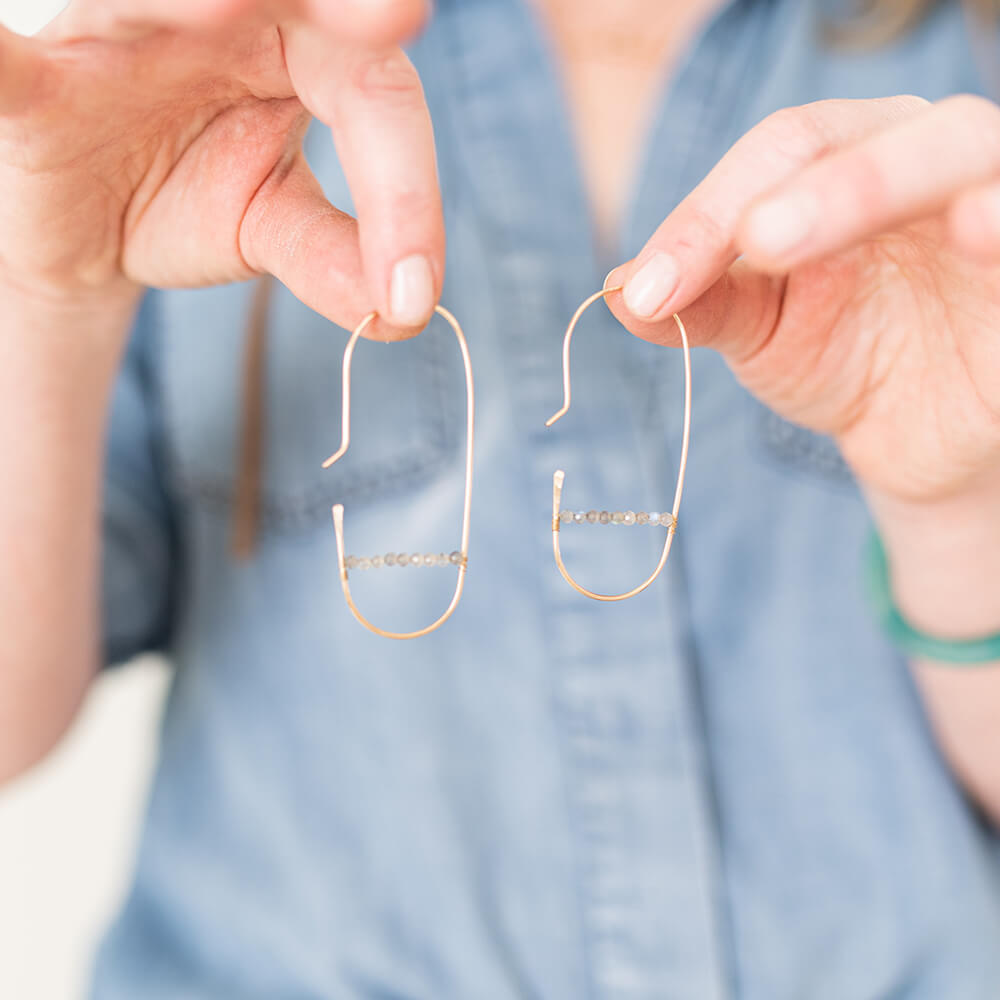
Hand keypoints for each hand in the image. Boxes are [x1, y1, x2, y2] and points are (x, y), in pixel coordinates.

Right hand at [0, 0, 440, 335]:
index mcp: (296, 51)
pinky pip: (13, 66)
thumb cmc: (192, 204)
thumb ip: (337, 256)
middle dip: (337, 6)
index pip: (373, 92)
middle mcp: (217, 18)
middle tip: (391, 18)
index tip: (413, 292)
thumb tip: (404, 309)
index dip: (405, 190)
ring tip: (224, 4)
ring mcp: (119, 37)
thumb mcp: (276, 230)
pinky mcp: (39, 90)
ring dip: (181, 1)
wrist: (94, 231)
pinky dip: (4, 58)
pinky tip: (4, 54)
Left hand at [607, 95, 999, 637]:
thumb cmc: (841, 356)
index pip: (781, 152)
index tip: (648, 290)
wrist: (914, 433)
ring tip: (844, 228)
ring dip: (896, 185)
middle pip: (875, 139)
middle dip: (814, 190)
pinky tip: (976, 233)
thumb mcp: (760, 330)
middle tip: (755, 245)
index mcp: (847, 160)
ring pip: (963, 157)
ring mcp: (991, 206)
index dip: (709, 214)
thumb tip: (616, 290)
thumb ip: (700, 302)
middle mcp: (924, 161)